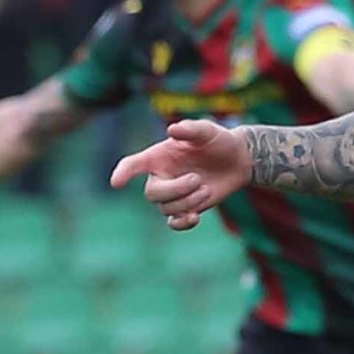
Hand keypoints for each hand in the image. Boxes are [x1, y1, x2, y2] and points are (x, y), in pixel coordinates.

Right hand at [109, 118, 249, 230]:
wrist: (237, 160)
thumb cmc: (218, 141)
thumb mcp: (207, 130)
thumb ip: (190, 129)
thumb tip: (172, 130)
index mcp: (159, 156)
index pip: (134, 164)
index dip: (123, 173)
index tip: (116, 183)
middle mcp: (161, 176)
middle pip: (152, 193)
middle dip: (175, 190)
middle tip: (198, 179)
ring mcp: (172, 194)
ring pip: (167, 208)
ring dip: (189, 201)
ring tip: (207, 189)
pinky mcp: (185, 209)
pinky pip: (174, 224)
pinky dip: (183, 223)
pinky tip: (195, 217)